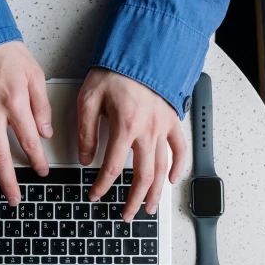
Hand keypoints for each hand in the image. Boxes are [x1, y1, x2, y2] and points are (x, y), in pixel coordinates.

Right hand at [0, 41, 52, 205]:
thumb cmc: (4, 52)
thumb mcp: (35, 74)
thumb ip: (41, 106)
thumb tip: (46, 132)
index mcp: (14, 105)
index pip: (29, 142)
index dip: (37, 161)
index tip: (42, 172)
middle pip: (0, 156)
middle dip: (8, 182)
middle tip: (14, 199)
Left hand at [77, 68, 185, 221]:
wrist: (141, 49)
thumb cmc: (115, 70)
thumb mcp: (89, 98)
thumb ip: (86, 131)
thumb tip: (85, 158)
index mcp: (125, 126)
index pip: (111, 167)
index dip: (102, 186)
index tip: (95, 195)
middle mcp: (147, 130)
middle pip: (142, 176)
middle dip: (134, 200)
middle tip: (126, 214)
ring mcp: (163, 127)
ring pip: (162, 168)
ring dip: (156, 192)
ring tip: (149, 208)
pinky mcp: (172, 120)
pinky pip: (179, 148)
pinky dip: (178, 166)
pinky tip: (171, 180)